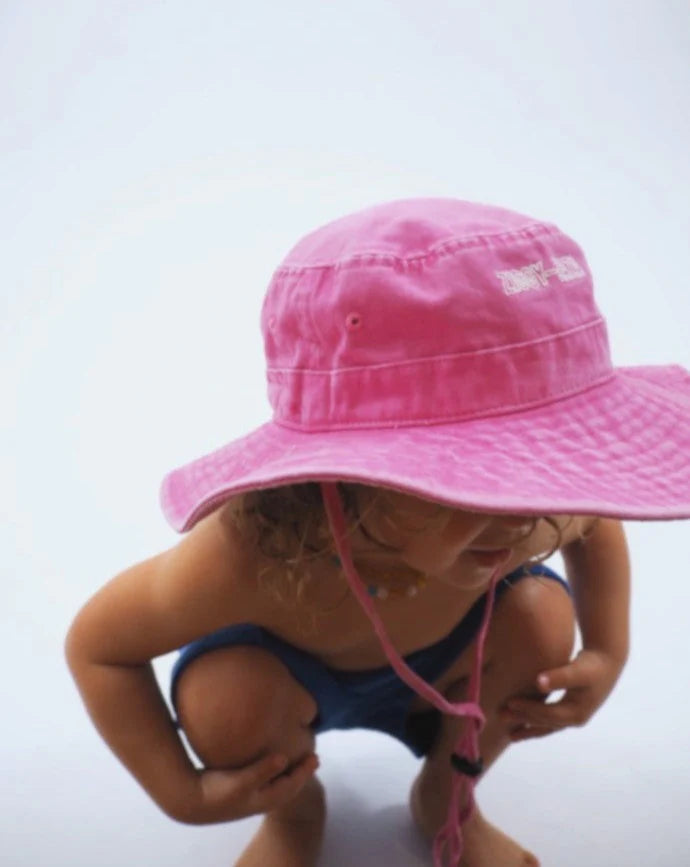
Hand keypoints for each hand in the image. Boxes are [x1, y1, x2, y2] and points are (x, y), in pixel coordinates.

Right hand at [172, 751, 319, 823]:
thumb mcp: (242, 781)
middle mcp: (260, 799)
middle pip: (288, 786)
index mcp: (265, 799)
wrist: (191, 801)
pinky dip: (273, 769)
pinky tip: (270, 758)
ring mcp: (250, 795)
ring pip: (277, 782)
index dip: (305, 771)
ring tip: (295, 756)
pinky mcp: (240, 788)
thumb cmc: (217, 792)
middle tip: (313, 756)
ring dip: (288, 771)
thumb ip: (263, 770)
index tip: (317, 756)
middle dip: (300, 772)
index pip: (293, 785)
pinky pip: (265, 778)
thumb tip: (284, 758)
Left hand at [500, 648, 625, 741]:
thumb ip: (559, 677)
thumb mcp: (578, 670)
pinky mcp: (571, 709)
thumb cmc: (592, 665)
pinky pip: (550, 720)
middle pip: (544, 722)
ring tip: (510, 735)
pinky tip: (524, 724)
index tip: (509, 702)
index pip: (547, 714)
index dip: (528, 710)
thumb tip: (539, 683)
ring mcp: (574, 716)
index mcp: (577, 713)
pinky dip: (536, 723)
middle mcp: (576, 719)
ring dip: (528, 728)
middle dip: (523, 721)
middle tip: (500, 716)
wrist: (608, 661)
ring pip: (547, 726)